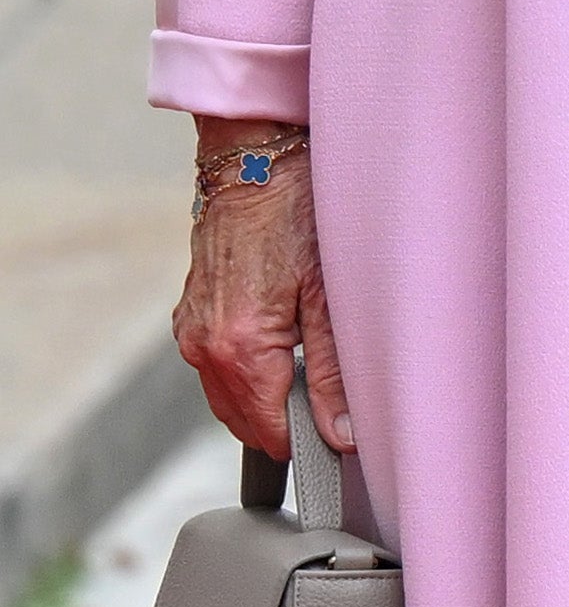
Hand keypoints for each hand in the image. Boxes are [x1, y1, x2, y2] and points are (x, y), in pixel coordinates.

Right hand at [174, 125, 350, 462]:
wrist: (254, 166)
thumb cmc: (298, 217)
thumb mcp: (330, 296)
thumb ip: (332, 371)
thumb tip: (341, 431)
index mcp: (238, 346)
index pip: (267, 430)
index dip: (305, 440)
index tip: (337, 437)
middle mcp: (203, 346)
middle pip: (242, 420)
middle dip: (284, 423)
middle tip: (330, 405)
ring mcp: (190, 332)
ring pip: (228, 396)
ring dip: (264, 398)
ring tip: (309, 372)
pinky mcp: (189, 318)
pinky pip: (217, 367)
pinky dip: (247, 372)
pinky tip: (282, 348)